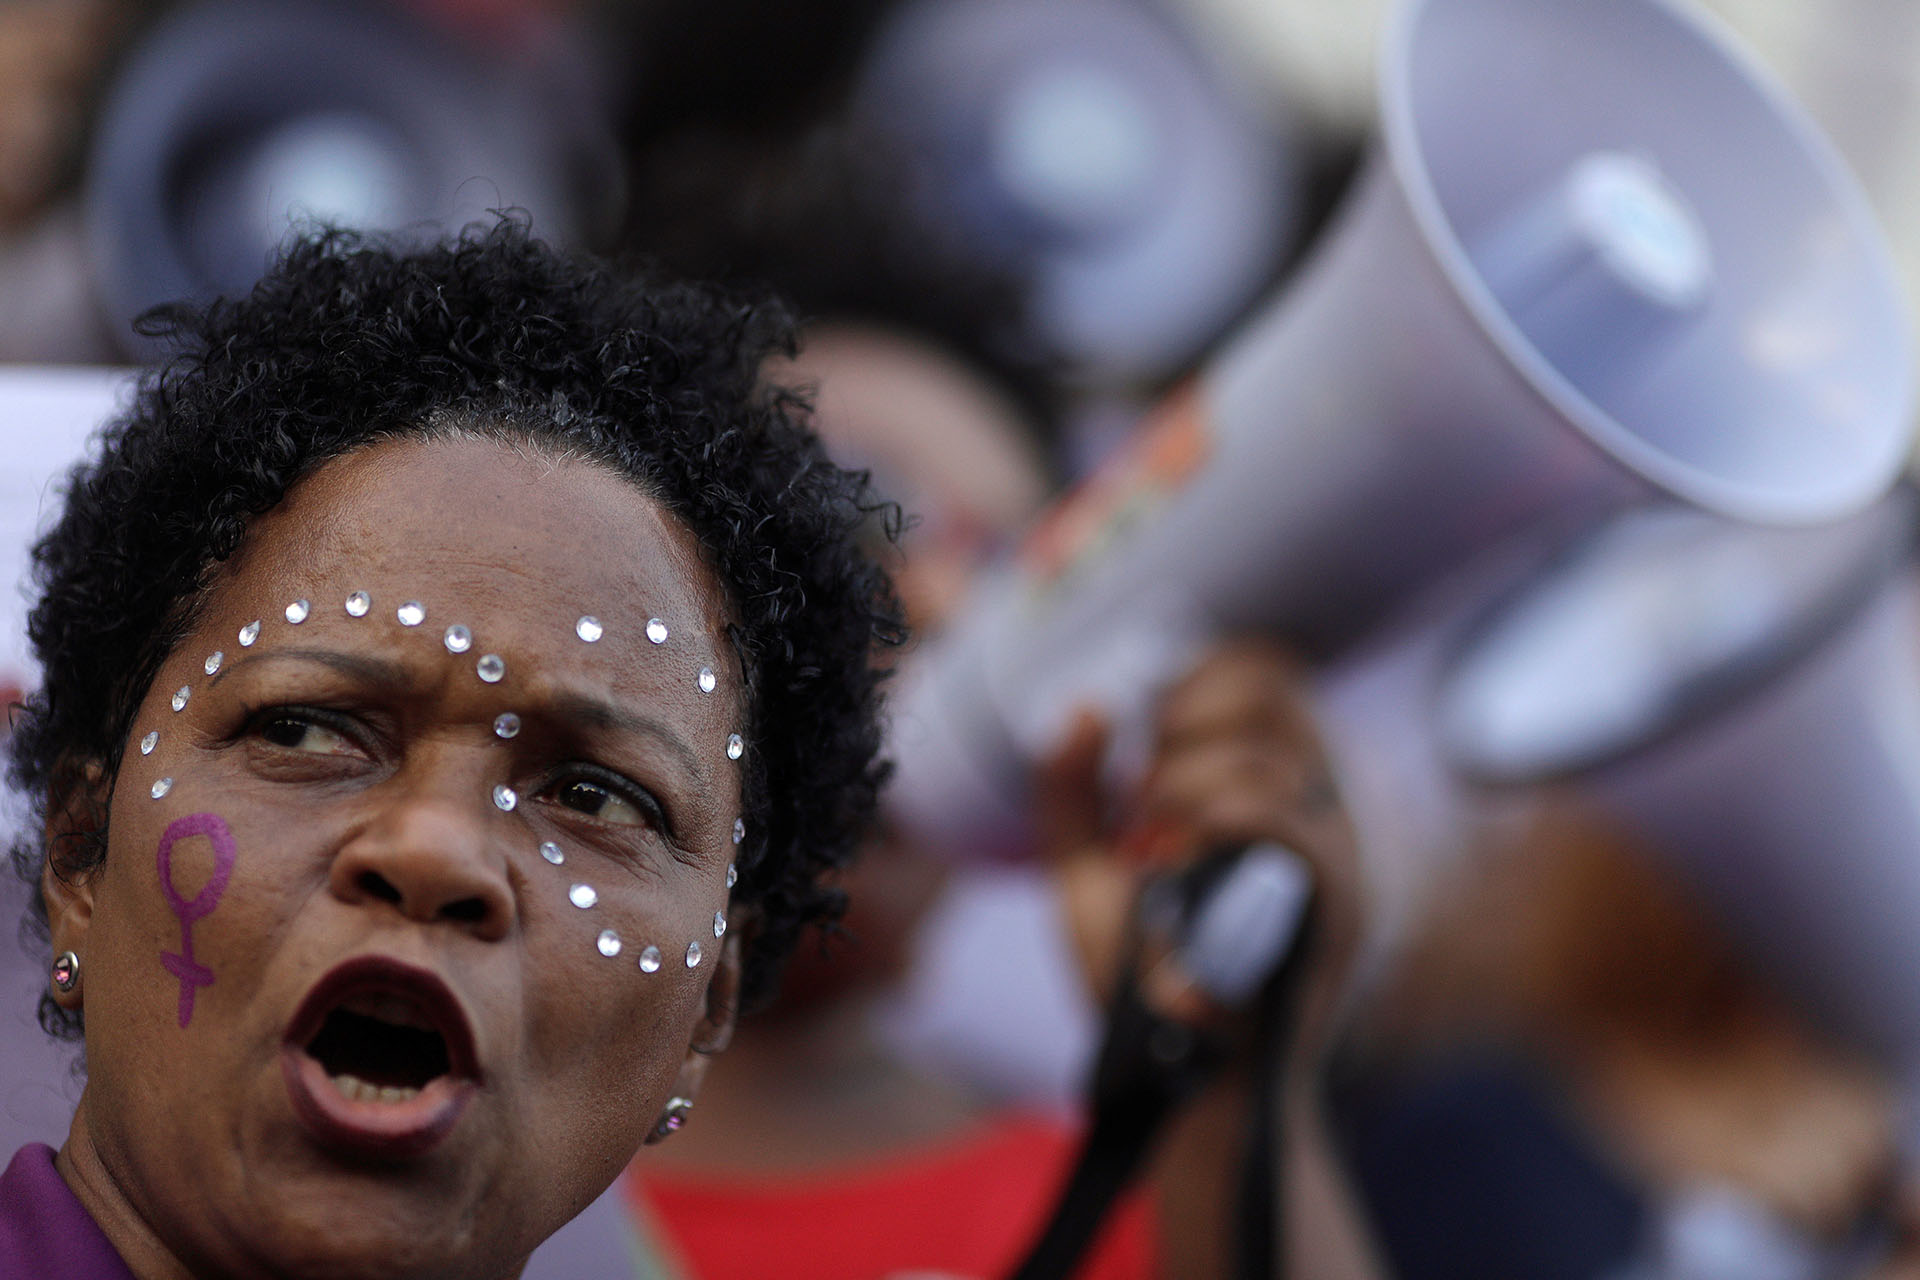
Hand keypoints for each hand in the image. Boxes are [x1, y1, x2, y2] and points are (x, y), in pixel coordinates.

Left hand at [1035, 636, 1365, 1068]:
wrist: (1183, 1087)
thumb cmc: (1144, 982)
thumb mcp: (1087, 877)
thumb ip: (1073, 794)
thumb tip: (1087, 709)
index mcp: (1273, 783)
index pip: (1264, 670)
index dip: (1195, 675)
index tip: (1143, 731)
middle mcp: (1317, 804)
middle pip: (1272, 689)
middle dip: (1185, 719)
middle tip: (1142, 790)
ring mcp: (1334, 854)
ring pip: (1271, 759)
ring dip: (1187, 782)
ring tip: (1151, 841)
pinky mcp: (1336, 912)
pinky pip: (1296, 833)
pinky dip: (1227, 822)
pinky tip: (1178, 851)